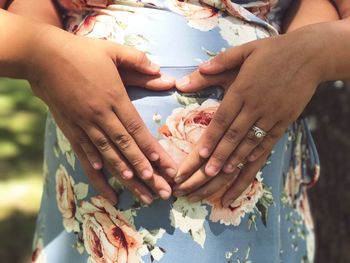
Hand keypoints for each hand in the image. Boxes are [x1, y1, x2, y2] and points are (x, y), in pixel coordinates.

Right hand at [27, 25, 177, 203]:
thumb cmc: (81, 53)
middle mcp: (100, 116)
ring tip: (139, 194)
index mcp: (114, 97)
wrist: (43, 57)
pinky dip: (95, 170)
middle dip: (145, 170)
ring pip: (107, 155)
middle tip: (160, 190)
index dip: (150, 149)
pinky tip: (105, 183)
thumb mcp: (113, 50)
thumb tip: (163, 74)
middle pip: (126, 147)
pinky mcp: (70, 129)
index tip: (163, 167)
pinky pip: (84, 154)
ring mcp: (84, 125)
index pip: (136, 129)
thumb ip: (139, 61)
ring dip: (124, 176)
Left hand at [173, 26, 326, 204]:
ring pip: (250, 142)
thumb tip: (186, 78)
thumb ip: (217, 64)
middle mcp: (256, 105)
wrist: (310, 54)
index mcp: (243, 88)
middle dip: (218, 156)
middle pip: (234, 136)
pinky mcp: (285, 120)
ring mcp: (272, 114)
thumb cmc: (272, 51)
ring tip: (221, 175)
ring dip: (235, 160)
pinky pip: (269, 141)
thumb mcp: (243, 51)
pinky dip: (256, 154)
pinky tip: (245, 165)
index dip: (210, 138)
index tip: (199, 155)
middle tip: (205, 174)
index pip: (222, 119)